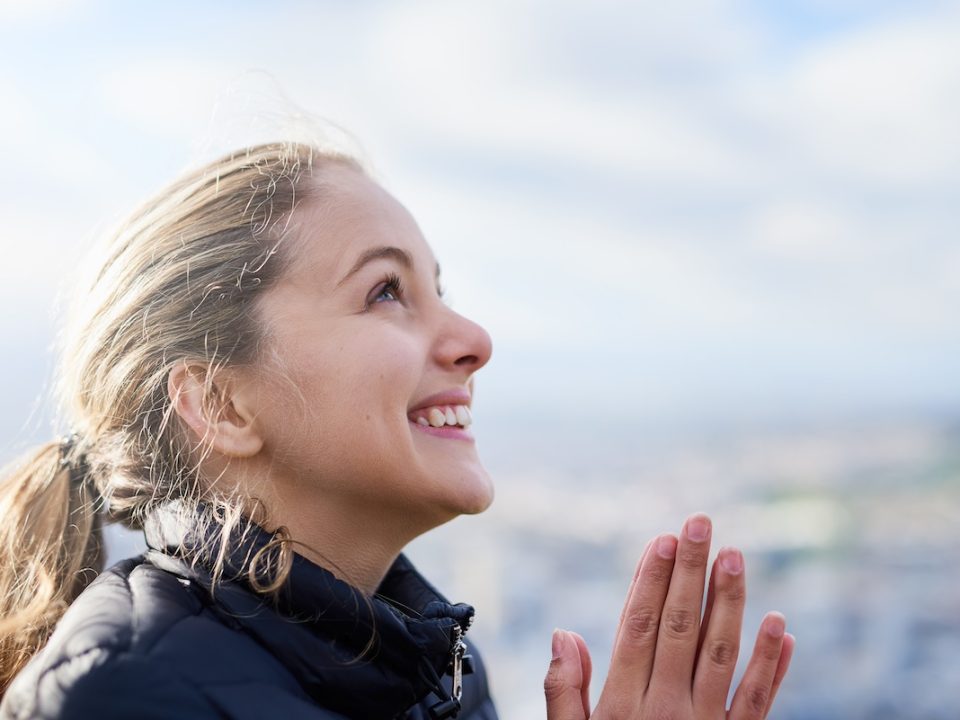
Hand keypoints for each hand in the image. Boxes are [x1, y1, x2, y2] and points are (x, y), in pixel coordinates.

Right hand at [544, 514, 793, 718]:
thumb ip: (564, 692)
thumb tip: (564, 632)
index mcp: (624, 705)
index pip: (639, 628)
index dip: (650, 581)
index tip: (662, 540)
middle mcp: (668, 709)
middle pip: (681, 628)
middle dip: (690, 572)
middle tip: (700, 524)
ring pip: (721, 654)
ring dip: (730, 603)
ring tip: (736, 556)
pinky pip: (757, 702)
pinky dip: (771, 664)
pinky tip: (781, 625)